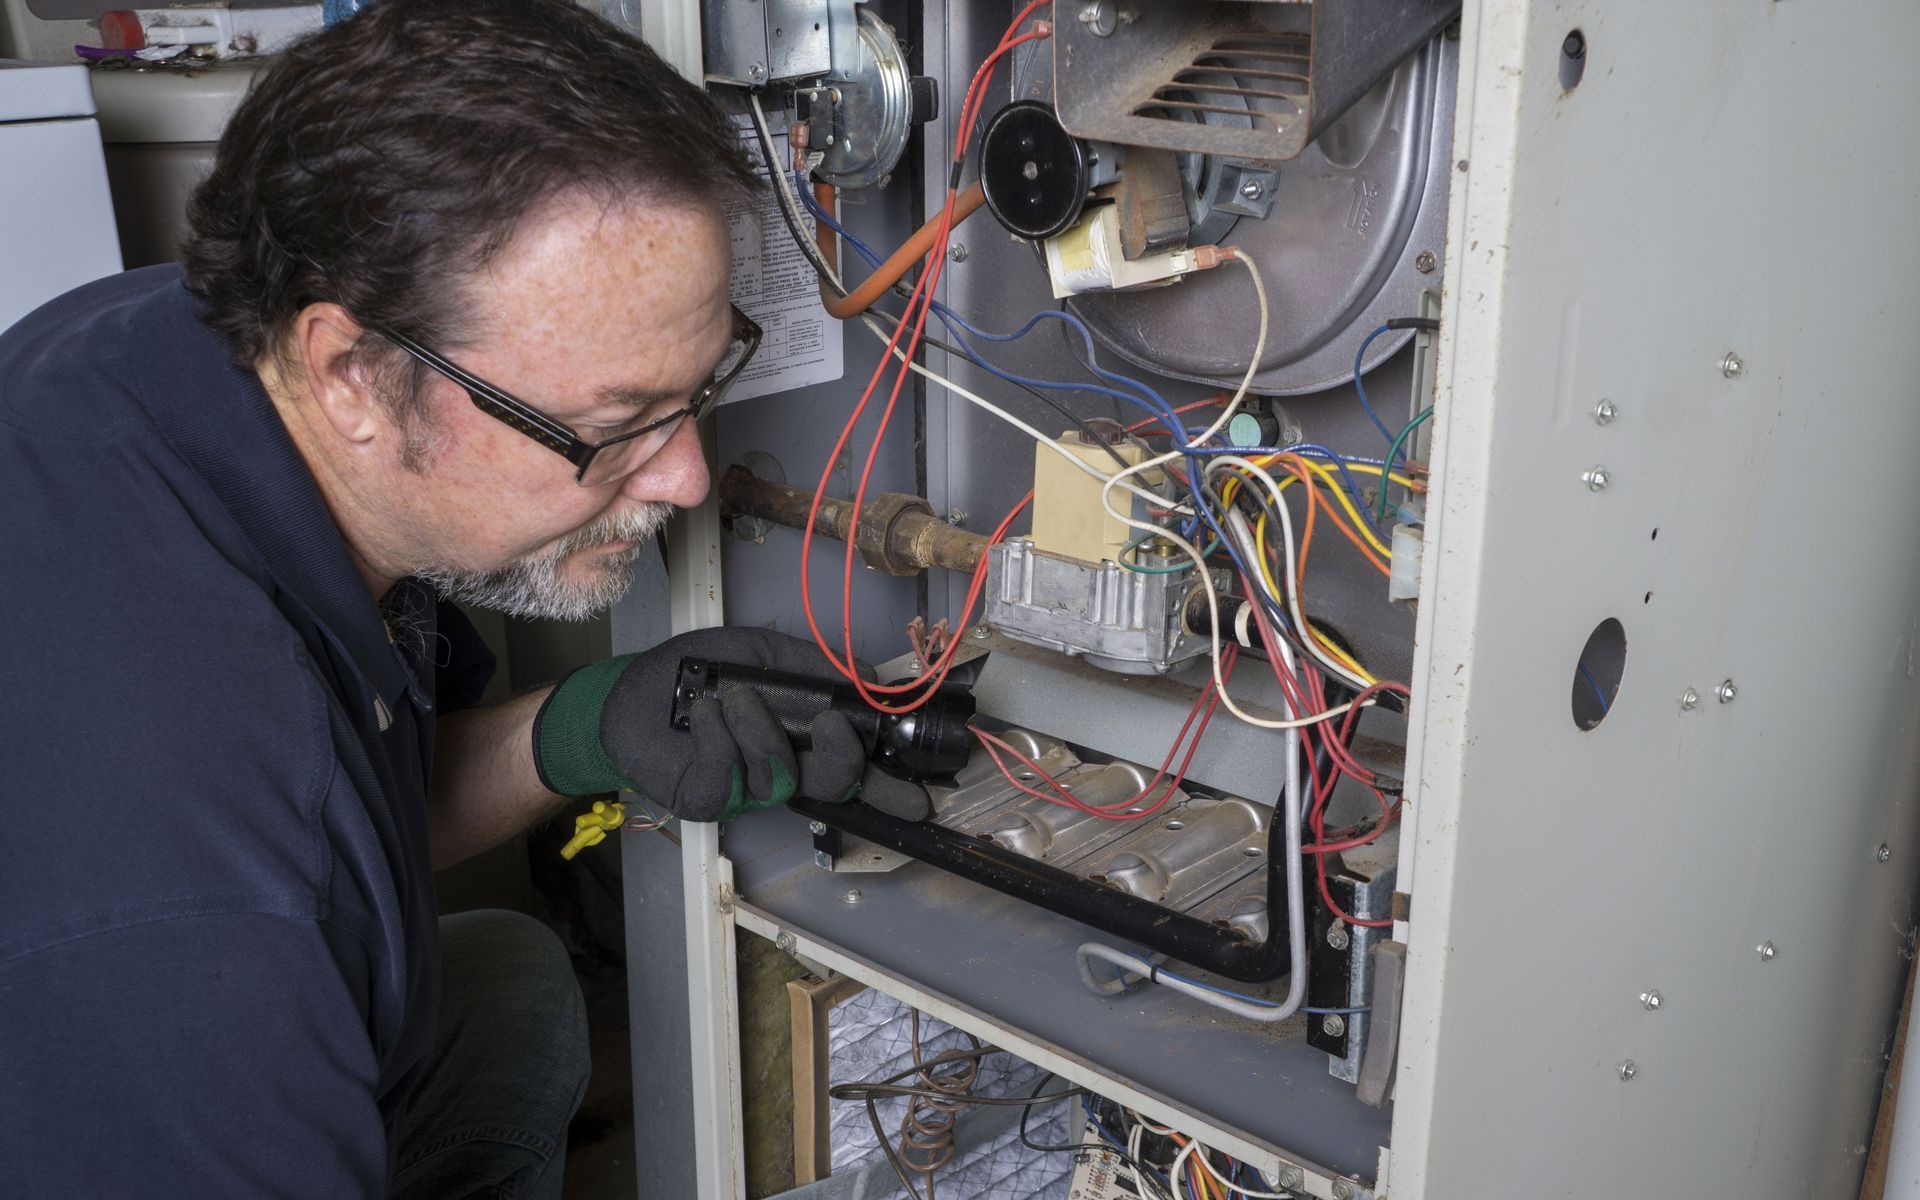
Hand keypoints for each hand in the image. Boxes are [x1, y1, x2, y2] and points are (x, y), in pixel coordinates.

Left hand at [530, 627, 930, 822]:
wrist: (633, 689)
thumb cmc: (698, 671)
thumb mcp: (762, 653)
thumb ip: (815, 665)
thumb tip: (869, 674)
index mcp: (803, 739)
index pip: (855, 770)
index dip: (888, 787)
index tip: (921, 796)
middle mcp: (782, 769)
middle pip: (832, 785)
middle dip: (842, 760)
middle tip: (834, 726)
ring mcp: (745, 790)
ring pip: (778, 777)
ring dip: (759, 731)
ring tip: (733, 698)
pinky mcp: (706, 799)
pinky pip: (728, 777)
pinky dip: (718, 738)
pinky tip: (704, 714)